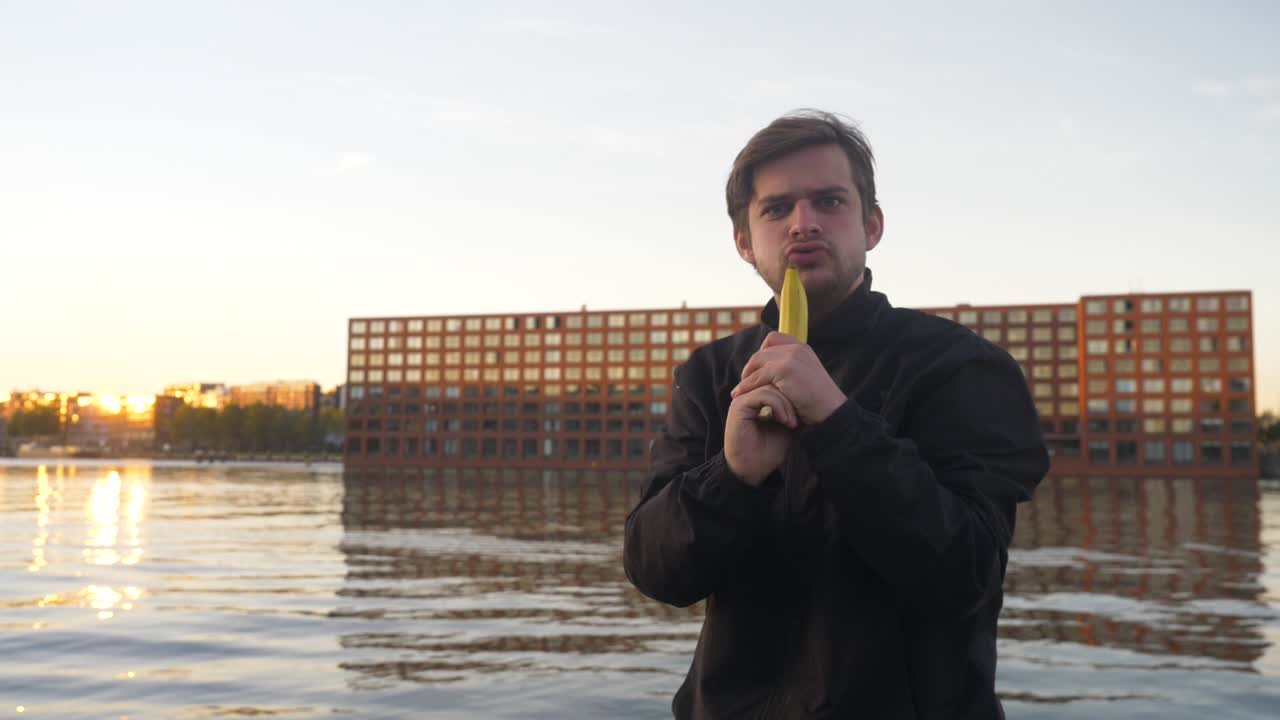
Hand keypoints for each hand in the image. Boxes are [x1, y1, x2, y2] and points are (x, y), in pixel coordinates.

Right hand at [723, 384, 796, 485]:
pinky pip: (761, 395)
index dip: (793, 394)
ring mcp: (743, 400)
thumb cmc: (769, 451)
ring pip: (770, 387)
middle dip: (791, 397)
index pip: (778, 383)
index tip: (805, 410)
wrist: (753, 470)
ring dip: (786, 404)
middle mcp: (749, 396)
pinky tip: (784, 421)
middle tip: (800, 417)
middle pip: (774, 381)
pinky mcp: (739, 406)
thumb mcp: (787, 426)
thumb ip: (794, 410)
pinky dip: (777, 406)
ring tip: (792, 423)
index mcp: (758, 398)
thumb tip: (811, 397)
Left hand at [730, 332, 845, 424]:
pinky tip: (739, 395)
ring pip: (757, 362)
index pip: (773, 338)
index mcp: (802, 348)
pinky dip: (746, 386)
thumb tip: (770, 373)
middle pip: (762, 350)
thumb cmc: (819, 402)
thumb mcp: (805, 378)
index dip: (761, 352)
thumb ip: (791, 370)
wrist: (831, 412)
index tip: (756, 370)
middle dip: (751, 366)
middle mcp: (796, 348)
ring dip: (746, 376)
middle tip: (744, 382)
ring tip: (739, 390)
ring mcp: (790, 357)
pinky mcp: (783, 370)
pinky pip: (757, 376)